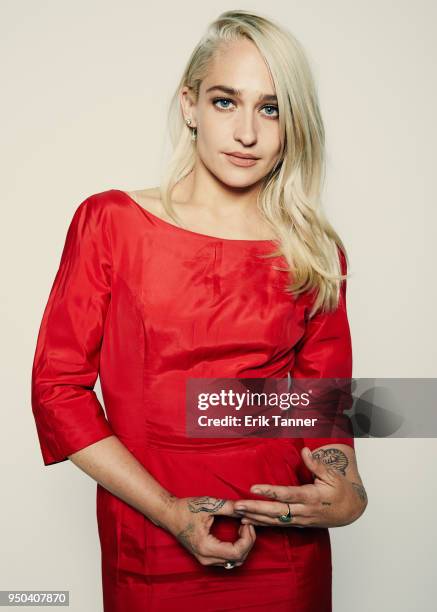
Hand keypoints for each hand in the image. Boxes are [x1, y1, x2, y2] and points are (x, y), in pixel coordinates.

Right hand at [164, 495, 255, 566]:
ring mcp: (205, 560)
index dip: (247, 539)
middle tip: (247, 523)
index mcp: (206, 547)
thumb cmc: (186, 509)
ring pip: (234, 561)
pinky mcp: (205, 557)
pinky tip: (236, 534)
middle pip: (238, 559)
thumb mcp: (209, 505)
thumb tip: (245, 507)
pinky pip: (227, 559)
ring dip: (243, 546)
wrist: (168, 514)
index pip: (236, 552)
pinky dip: (236, 548)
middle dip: (248, 542)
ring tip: (242, 527)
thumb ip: (228, 507)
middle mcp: (206, 558)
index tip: (247, 523)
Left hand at [234, 447, 367, 528]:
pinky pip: (278, 525)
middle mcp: (304, 511)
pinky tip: (249, 522)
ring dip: (256, 518)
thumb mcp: (332, 476)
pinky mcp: (298, 524)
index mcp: (311, 497)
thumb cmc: (340, 490)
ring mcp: (300, 520)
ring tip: (238, 514)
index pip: (287, 494)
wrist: (350, 511)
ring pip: (275, 521)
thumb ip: (316, 465)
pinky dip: (262, 524)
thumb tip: (305, 451)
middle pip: (276, 512)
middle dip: (256, 509)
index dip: (270, 492)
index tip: (253, 488)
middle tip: (237, 505)